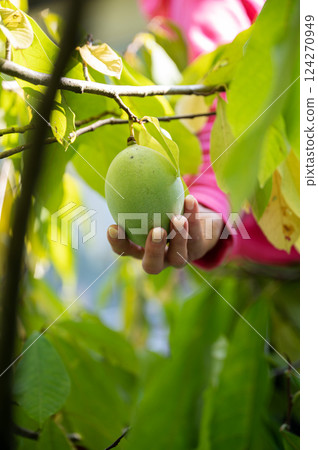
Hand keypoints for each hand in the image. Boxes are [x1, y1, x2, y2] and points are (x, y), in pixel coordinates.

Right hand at [107, 195, 222, 273]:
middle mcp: (159, 257)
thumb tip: (126, 155)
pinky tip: (190, 200)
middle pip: (152, 265)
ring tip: (178, 218)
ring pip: (178, 257)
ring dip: (179, 237)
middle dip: (153, 250)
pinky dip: (193, 218)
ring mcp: (179, 257)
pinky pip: (196, 236)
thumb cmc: (164, 206)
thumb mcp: (150, 199)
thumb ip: (138, 187)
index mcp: (141, 248)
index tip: (114, 227)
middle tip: (156, 231)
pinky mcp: (197, 250)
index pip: (124, 250)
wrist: (196, 221)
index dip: (118, 243)